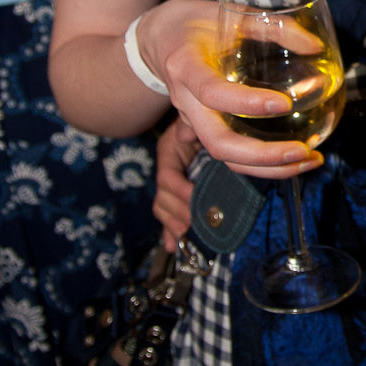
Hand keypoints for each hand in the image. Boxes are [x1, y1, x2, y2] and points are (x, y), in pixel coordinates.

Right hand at [136, 0, 324, 179]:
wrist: (161, 38)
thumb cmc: (198, 22)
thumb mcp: (232, 14)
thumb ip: (273, 27)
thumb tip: (315, 47)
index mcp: (186, 66)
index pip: (212, 93)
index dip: (246, 103)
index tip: (284, 103)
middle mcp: (185, 101)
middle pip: (216, 143)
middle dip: (262, 155)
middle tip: (303, 150)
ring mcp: (192, 120)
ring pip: (224, 157)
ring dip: (268, 168)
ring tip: (309, 160)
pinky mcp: (204, 129)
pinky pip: (231, 154)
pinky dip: (263, 164)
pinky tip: (296, 159)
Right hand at [154, 116, 199, 249]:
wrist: (202, 119)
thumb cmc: (202, 120)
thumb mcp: (196, 122)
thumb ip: (192, 129)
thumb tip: (186, 133)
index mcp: (169, 151)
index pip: (167, 176)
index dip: (179, 190)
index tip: (194, 198)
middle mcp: (167, 169)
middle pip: (163, 197)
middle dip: (178, 212)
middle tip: (192, 223)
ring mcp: (170, 184)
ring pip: (163, 208)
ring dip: (173, 224)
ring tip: (185, 234)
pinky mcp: (176, 196)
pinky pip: (168, 215)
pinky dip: (169, 232)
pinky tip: (172, 246)